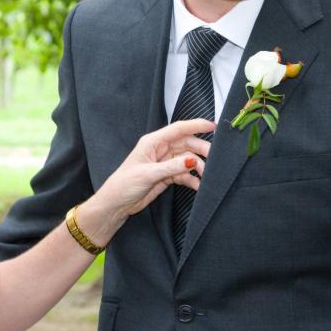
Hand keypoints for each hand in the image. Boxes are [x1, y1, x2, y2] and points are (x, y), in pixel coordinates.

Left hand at [78, 118, 215, 244]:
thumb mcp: (148, 174)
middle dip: (201, 151)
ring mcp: (164, 162)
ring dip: (198, 167)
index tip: (213, 126)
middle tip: (214, 161)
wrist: (116, 204)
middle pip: (187, 144)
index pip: (178, 129)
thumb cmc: (124, 184)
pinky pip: (184, 174)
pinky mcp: (167, 175)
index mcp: (153, 142)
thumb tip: (192, 160)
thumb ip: (171, 167)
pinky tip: (198, 187)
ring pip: (188, 159)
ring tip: (206, 178)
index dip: (196, 125)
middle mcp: (160, 149)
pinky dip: (192, 179)